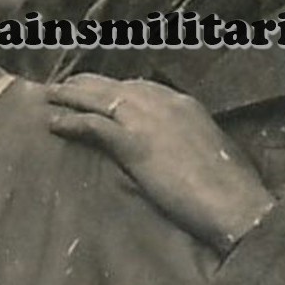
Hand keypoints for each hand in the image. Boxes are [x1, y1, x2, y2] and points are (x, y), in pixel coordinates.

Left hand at [46, 74, 275, 256]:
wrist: (233, 200)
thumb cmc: (232, 185)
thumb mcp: (212, 150)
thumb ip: (190, 140)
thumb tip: (181, 150)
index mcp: (185, 104)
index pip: (143, 87)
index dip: (118, 87)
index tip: (102, 89)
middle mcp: (163, 103)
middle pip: (117, 86)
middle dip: (89, 84)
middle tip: (67, 84)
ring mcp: (146, 120)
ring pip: (99, 98)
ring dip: (71, 95)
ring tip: (50, 95)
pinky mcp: (133, 143)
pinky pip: (93, 125)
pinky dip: (71, 122)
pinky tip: (54, 124)